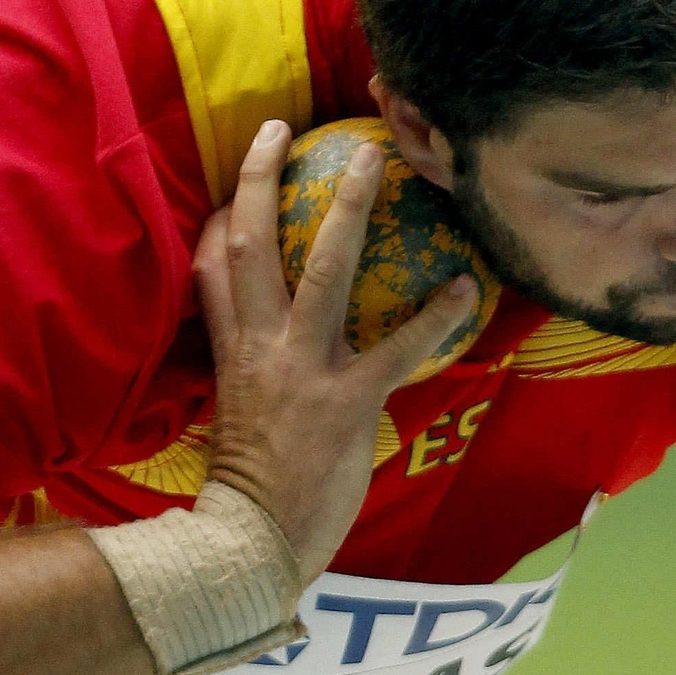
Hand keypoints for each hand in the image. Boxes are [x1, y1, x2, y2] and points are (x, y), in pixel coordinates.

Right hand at [196, 121, 475, 579]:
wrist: (249, 545)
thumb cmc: (247, 494)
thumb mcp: (233, 422)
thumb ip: (251, 380)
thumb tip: (276, 367)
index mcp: (229, 354)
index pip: (210, 268)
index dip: (217, 217)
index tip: (233, 184)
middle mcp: (259, 348)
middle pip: (250, 242)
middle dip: (261, 179)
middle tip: (282, 128)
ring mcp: (301, 370)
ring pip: (322, 270)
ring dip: (348, 210)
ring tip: (376, 162)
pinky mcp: (345, 401)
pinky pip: (396, 346)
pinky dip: (434, 315)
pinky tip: (465, 284)